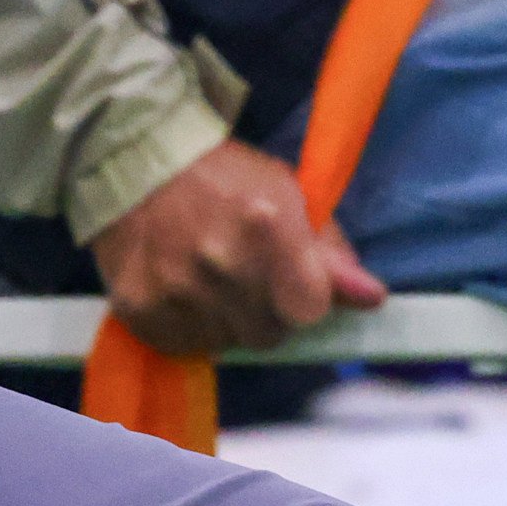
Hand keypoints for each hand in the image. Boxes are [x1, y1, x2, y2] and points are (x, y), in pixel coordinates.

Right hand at [86, 140, 385, 355]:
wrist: (133, 159)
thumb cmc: (221, 176)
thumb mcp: (285, 193)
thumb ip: (329, 250)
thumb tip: (373, 297)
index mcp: (267, 224)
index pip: (310, 309)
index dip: (306, 299)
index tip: (293, 282)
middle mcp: (221, 261)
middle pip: (269, 333)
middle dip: (266, 311)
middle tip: (245, 273)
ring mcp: (176, 288)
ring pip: (227, 343)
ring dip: (226, 320)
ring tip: (209, 277)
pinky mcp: (139, 308)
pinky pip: (184, 345)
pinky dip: (188, 326)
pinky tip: (180, 289)